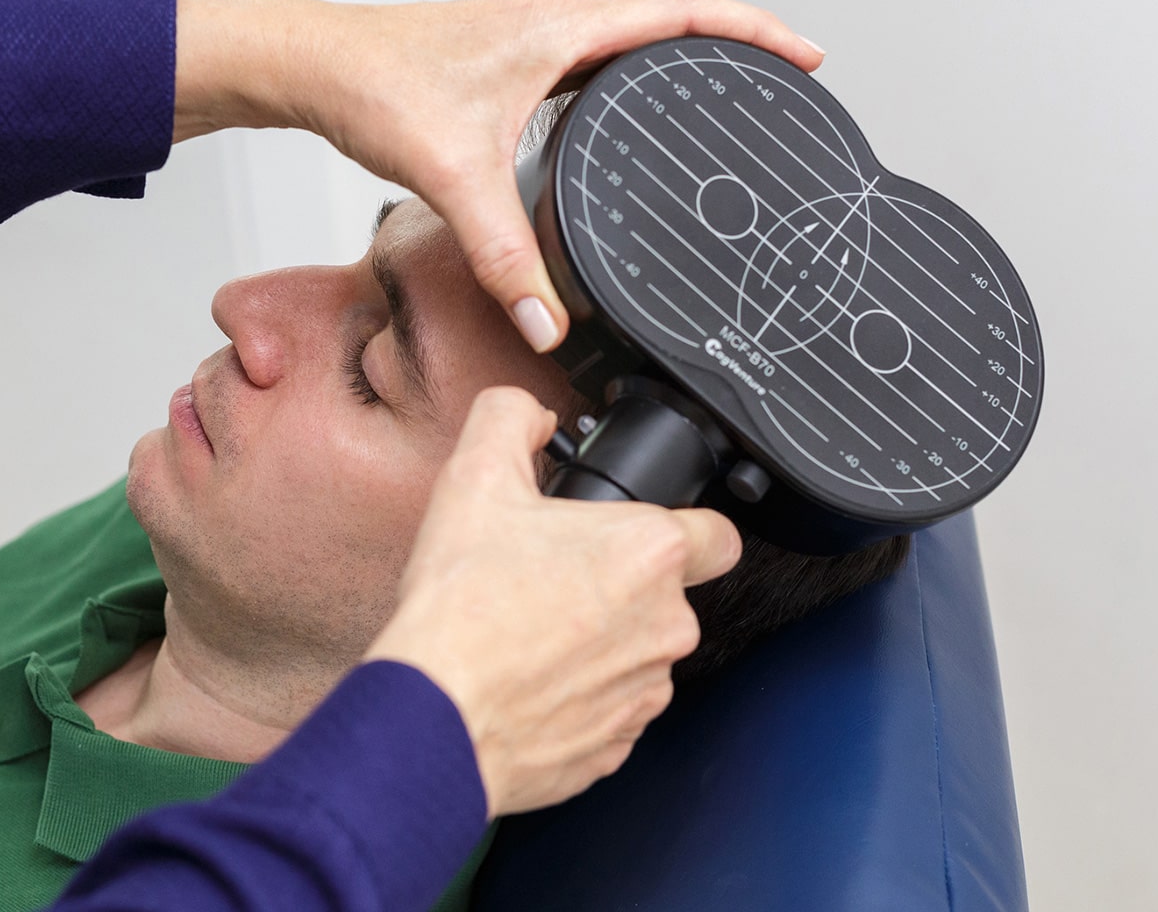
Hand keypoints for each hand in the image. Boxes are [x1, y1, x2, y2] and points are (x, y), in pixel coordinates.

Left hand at [173, 0, 823, 350]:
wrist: (311, 64)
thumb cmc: (371, 85)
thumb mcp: (451, 174)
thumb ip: (504, 256)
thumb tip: (548, 321)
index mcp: (561, 28)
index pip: (684, 13)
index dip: (754, 31)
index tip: (806, 57)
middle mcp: (552, 22)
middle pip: (668, 20)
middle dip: (733, 46)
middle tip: (782, 82)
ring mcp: (531, 36)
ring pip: (627, 38)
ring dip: (678, 60)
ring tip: (725, 97)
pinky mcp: (507, 58)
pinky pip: (592, 59)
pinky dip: (627, 79)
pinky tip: (625, 121)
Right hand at [362, 387, 741, 816]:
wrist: (438, 715)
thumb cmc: (462, 609)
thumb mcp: (473, 477)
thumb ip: (509, 418)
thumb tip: (527, 412)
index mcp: (650, 553)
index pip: (718, 533)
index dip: (684, 525)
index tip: (639, 533)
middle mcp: (666, 625)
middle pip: (665, 595)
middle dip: (617, 587)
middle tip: (550, 581)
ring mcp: (645, 692)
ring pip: (637, 654)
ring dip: (598, 644)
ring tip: (529, 635)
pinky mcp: (617, 746)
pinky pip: (609, 709)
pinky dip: (577, 697)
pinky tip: (526, 681)